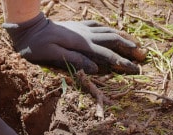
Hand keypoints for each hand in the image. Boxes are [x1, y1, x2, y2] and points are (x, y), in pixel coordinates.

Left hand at [4, 12, 144, 73]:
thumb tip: (95, 68)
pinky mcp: (77, 26)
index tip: (135, 70)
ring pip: (108, 32)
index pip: (107, 55)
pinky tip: (112, 31)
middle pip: (113, 41)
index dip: (122, 63)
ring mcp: (82, 29)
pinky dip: (108, 29)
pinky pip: (98, 26)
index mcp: (82, 44)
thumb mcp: (52, 55)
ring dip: (123, 38)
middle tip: (143, 58)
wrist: (28, 28)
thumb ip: (74, 60)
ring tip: (135, 45)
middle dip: (129, 50)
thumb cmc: (37, 45)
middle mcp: (85, 35)